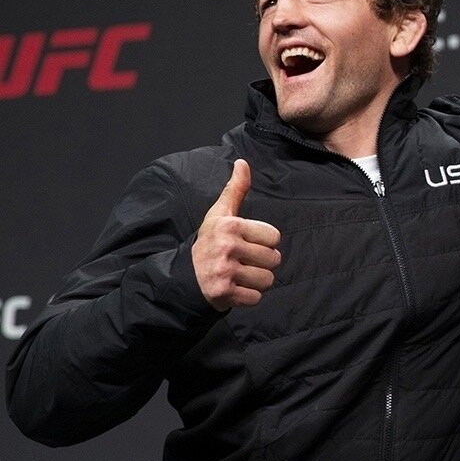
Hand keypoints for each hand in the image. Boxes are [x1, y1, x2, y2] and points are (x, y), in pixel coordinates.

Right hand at [192, 159, 280, 310]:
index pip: (274, 237)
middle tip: (245, 261)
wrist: (184, 276)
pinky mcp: (223, 293)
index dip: (265, 242)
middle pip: (273, 259)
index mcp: (230, 226)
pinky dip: (249, 297)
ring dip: (258, 281)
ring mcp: (225, 272)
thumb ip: (236, 189)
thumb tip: (242, 163)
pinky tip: (236, 288)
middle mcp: (227, 248)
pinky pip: (256, 298)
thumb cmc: (209, 241)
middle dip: (263, 263)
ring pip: (267, 280)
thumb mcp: (219, 213)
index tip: (248, 244)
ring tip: (241, 275)